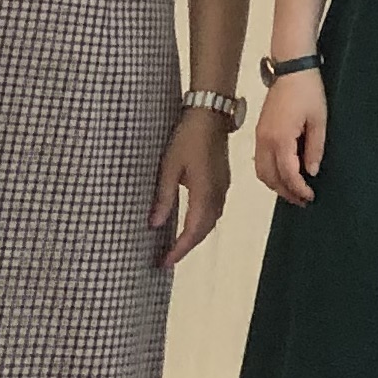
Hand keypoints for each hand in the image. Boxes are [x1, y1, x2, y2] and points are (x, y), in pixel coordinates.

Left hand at [155, 112, 234, 269]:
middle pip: (205, 229)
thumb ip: (164, 198)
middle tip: (167, 259)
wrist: (210, 115)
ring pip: (211, 220)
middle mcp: (218, 194)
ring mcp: (223, 186)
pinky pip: (214, 210)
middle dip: (187, 246)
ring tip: (177, 245)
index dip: (180, 249)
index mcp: (205, 193)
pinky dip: (202, 223)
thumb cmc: (186, 139)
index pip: (193, 230)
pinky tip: (190, 222)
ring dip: (196, 235)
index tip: (165, 263)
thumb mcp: (169, 167)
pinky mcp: (222, 180)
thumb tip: (154, 225)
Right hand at [255, 71, 328, 206]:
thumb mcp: (319, 119)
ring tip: (293, 191)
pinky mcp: (259, 131)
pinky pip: (259, 160)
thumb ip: (315, 148)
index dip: (298, 189)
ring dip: (275, 185)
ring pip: (261, 171)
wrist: (292, 69)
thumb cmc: (309, 92)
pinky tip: (283, 174)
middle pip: (270, 177)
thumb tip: (311, 172)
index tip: (310, 197)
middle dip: (285, 192)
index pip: (287, 173)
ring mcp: (259, 136)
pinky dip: (269, 173)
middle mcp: (265, 141)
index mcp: (280, 139)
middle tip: (302, 200)